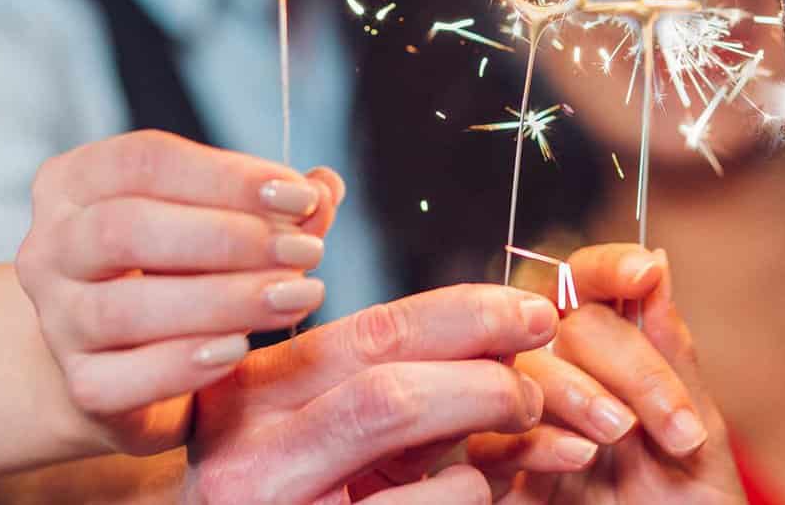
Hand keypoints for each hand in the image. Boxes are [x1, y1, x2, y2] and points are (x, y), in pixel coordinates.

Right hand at [18, 130, 340, 455]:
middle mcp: (50, 246)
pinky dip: (187, 363)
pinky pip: (125, 378)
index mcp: (77, 182)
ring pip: (125, 307)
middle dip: (229, 238)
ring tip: (295, 297)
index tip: (300, 198)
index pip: (145, 160)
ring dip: (224, 300)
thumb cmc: (181, 269)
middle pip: (127, 228)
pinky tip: (238, 350)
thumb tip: (326, 186)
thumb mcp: (225, 223)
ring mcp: (56, 320)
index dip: (228, 176)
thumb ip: (274, 206)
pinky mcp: (79, 385)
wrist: (129, 360)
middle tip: (305, 252)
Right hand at [184, 282, 561, 504]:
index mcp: (246, 395)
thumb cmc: (296, 491)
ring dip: (484, 421)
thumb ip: (370, 361)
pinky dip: (465, 490)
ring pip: (399, 429)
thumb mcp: (314, 424)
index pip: (369, 332)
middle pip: (390, 385)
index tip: (530, 309)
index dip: (465, 314)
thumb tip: (465, 299)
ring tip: (519, 425)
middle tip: (539, 380)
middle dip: (486, 370)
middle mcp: (246, 454)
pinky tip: (469, 486)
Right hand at [469, 244, 745, 502]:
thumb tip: (657, 264)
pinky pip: (494, 443)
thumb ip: (672, 359)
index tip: (645, 271)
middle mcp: (563, 387)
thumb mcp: (698, 443)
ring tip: (628, 440)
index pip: (586, 287)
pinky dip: (538, 441)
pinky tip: (580, 463)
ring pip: (522, 372)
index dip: (607, 266)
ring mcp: (526, 432)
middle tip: (676, 425)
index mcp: (610, 365)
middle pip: (559, 322)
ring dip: (579, 393)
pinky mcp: (499, 484)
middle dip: (626, 359)